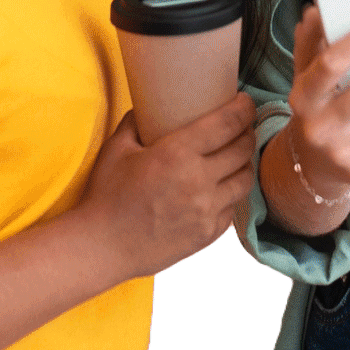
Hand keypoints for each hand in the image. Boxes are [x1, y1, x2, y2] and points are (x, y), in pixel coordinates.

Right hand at [77, 93, 255, 280]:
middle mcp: (199, 181)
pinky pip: (233, 208)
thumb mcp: (117, 148)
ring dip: (244, 164)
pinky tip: (221, 188)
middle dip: (247, 133)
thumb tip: (150, 107)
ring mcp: (206, 211)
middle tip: (241, 126)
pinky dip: (231, 194)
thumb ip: (136, 122)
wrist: (102, 247)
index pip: (228, 123)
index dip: (244, 108)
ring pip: (245, 180)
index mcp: (177, 153)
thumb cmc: (107, 195)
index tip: (245, 102)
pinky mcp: (208, 234)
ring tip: (236, 158)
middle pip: (243, 149)